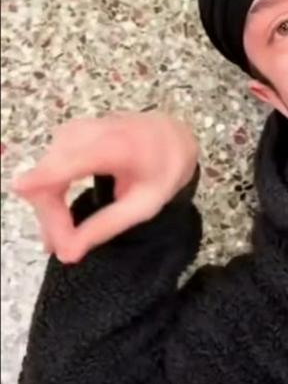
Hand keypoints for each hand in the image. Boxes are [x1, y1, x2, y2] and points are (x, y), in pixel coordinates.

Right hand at [10, 111, 199, 263]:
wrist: (170, 135)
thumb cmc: (163, 170)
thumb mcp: (145, 205)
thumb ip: (107, 226)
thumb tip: (68, 254)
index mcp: (118, 146)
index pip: (73, 160)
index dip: (44, 175)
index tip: (21, 188)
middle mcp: (91, 132)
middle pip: (51, 174)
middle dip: (51, 216)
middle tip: (64, 248)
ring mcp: (78, 129)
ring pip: (45, 172)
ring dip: (49, 208)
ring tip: (64, 235)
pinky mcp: (70, 134)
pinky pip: (49, 166)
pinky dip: (50, 192)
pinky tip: (60, 214)